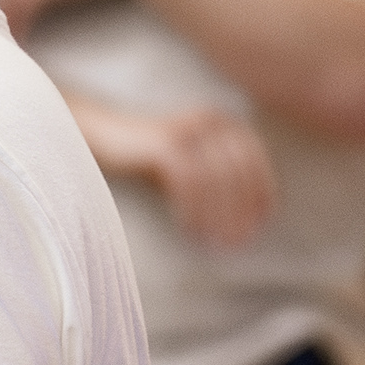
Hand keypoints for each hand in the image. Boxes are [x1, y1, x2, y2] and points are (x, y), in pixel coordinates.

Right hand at [70, 98, 278, 246]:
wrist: (103, 138)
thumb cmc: (151, 161)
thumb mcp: (193, 169)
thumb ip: (221, 184)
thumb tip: (250, 221)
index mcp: (225, 124)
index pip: (254, 163)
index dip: (261, 195)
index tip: (257, 227)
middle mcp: (212, 121)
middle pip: (238, 172)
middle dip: (240, 211)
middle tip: (236, 243)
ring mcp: (188, 129)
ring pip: (216, 178)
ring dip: (218, 214)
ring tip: (214, 242)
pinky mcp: (165, 142)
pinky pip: (189, 180)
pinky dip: (193, 207)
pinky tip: (189, 228)